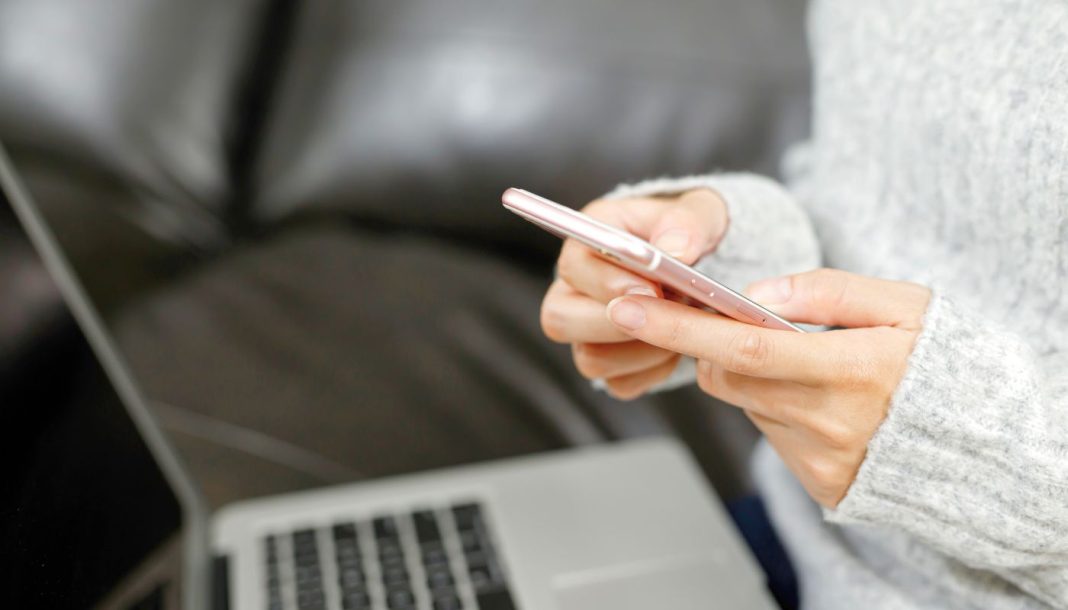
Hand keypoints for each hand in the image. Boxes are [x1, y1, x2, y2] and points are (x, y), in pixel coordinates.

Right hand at [540, 189, 728, 397]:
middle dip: (617, 324)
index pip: (571, 265)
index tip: (651, 288)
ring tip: (681, 327)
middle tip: (668, 316)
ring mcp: (584, 330)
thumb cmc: (689, 233)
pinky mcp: (607, 362)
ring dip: (642, 350)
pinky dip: (653, 372)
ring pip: (590, 359)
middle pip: (559, 320)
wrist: (700, 267)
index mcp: (586, 241)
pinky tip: (677, 348)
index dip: (606, 282)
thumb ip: (687, 223)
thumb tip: (675, 250)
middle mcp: (572, 288)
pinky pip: (619, 384)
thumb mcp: (698, 213)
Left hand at [605, 268, 930, 506]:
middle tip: (734, 321)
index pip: (744, 345)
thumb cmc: (940, 361)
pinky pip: (767, 431)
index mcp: (853, 369)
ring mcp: (822, 458)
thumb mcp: (904, 305)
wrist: (978, 443)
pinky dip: (773, 406)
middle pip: (729, 376)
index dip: (680, 325)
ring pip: (745, 402)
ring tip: (804, 363)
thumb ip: (829, 291)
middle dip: (712, 344)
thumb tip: (758, 292)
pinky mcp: (818, 482)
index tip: (628, 306)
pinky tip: (816, 398)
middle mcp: (832, 421)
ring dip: (751, 375)